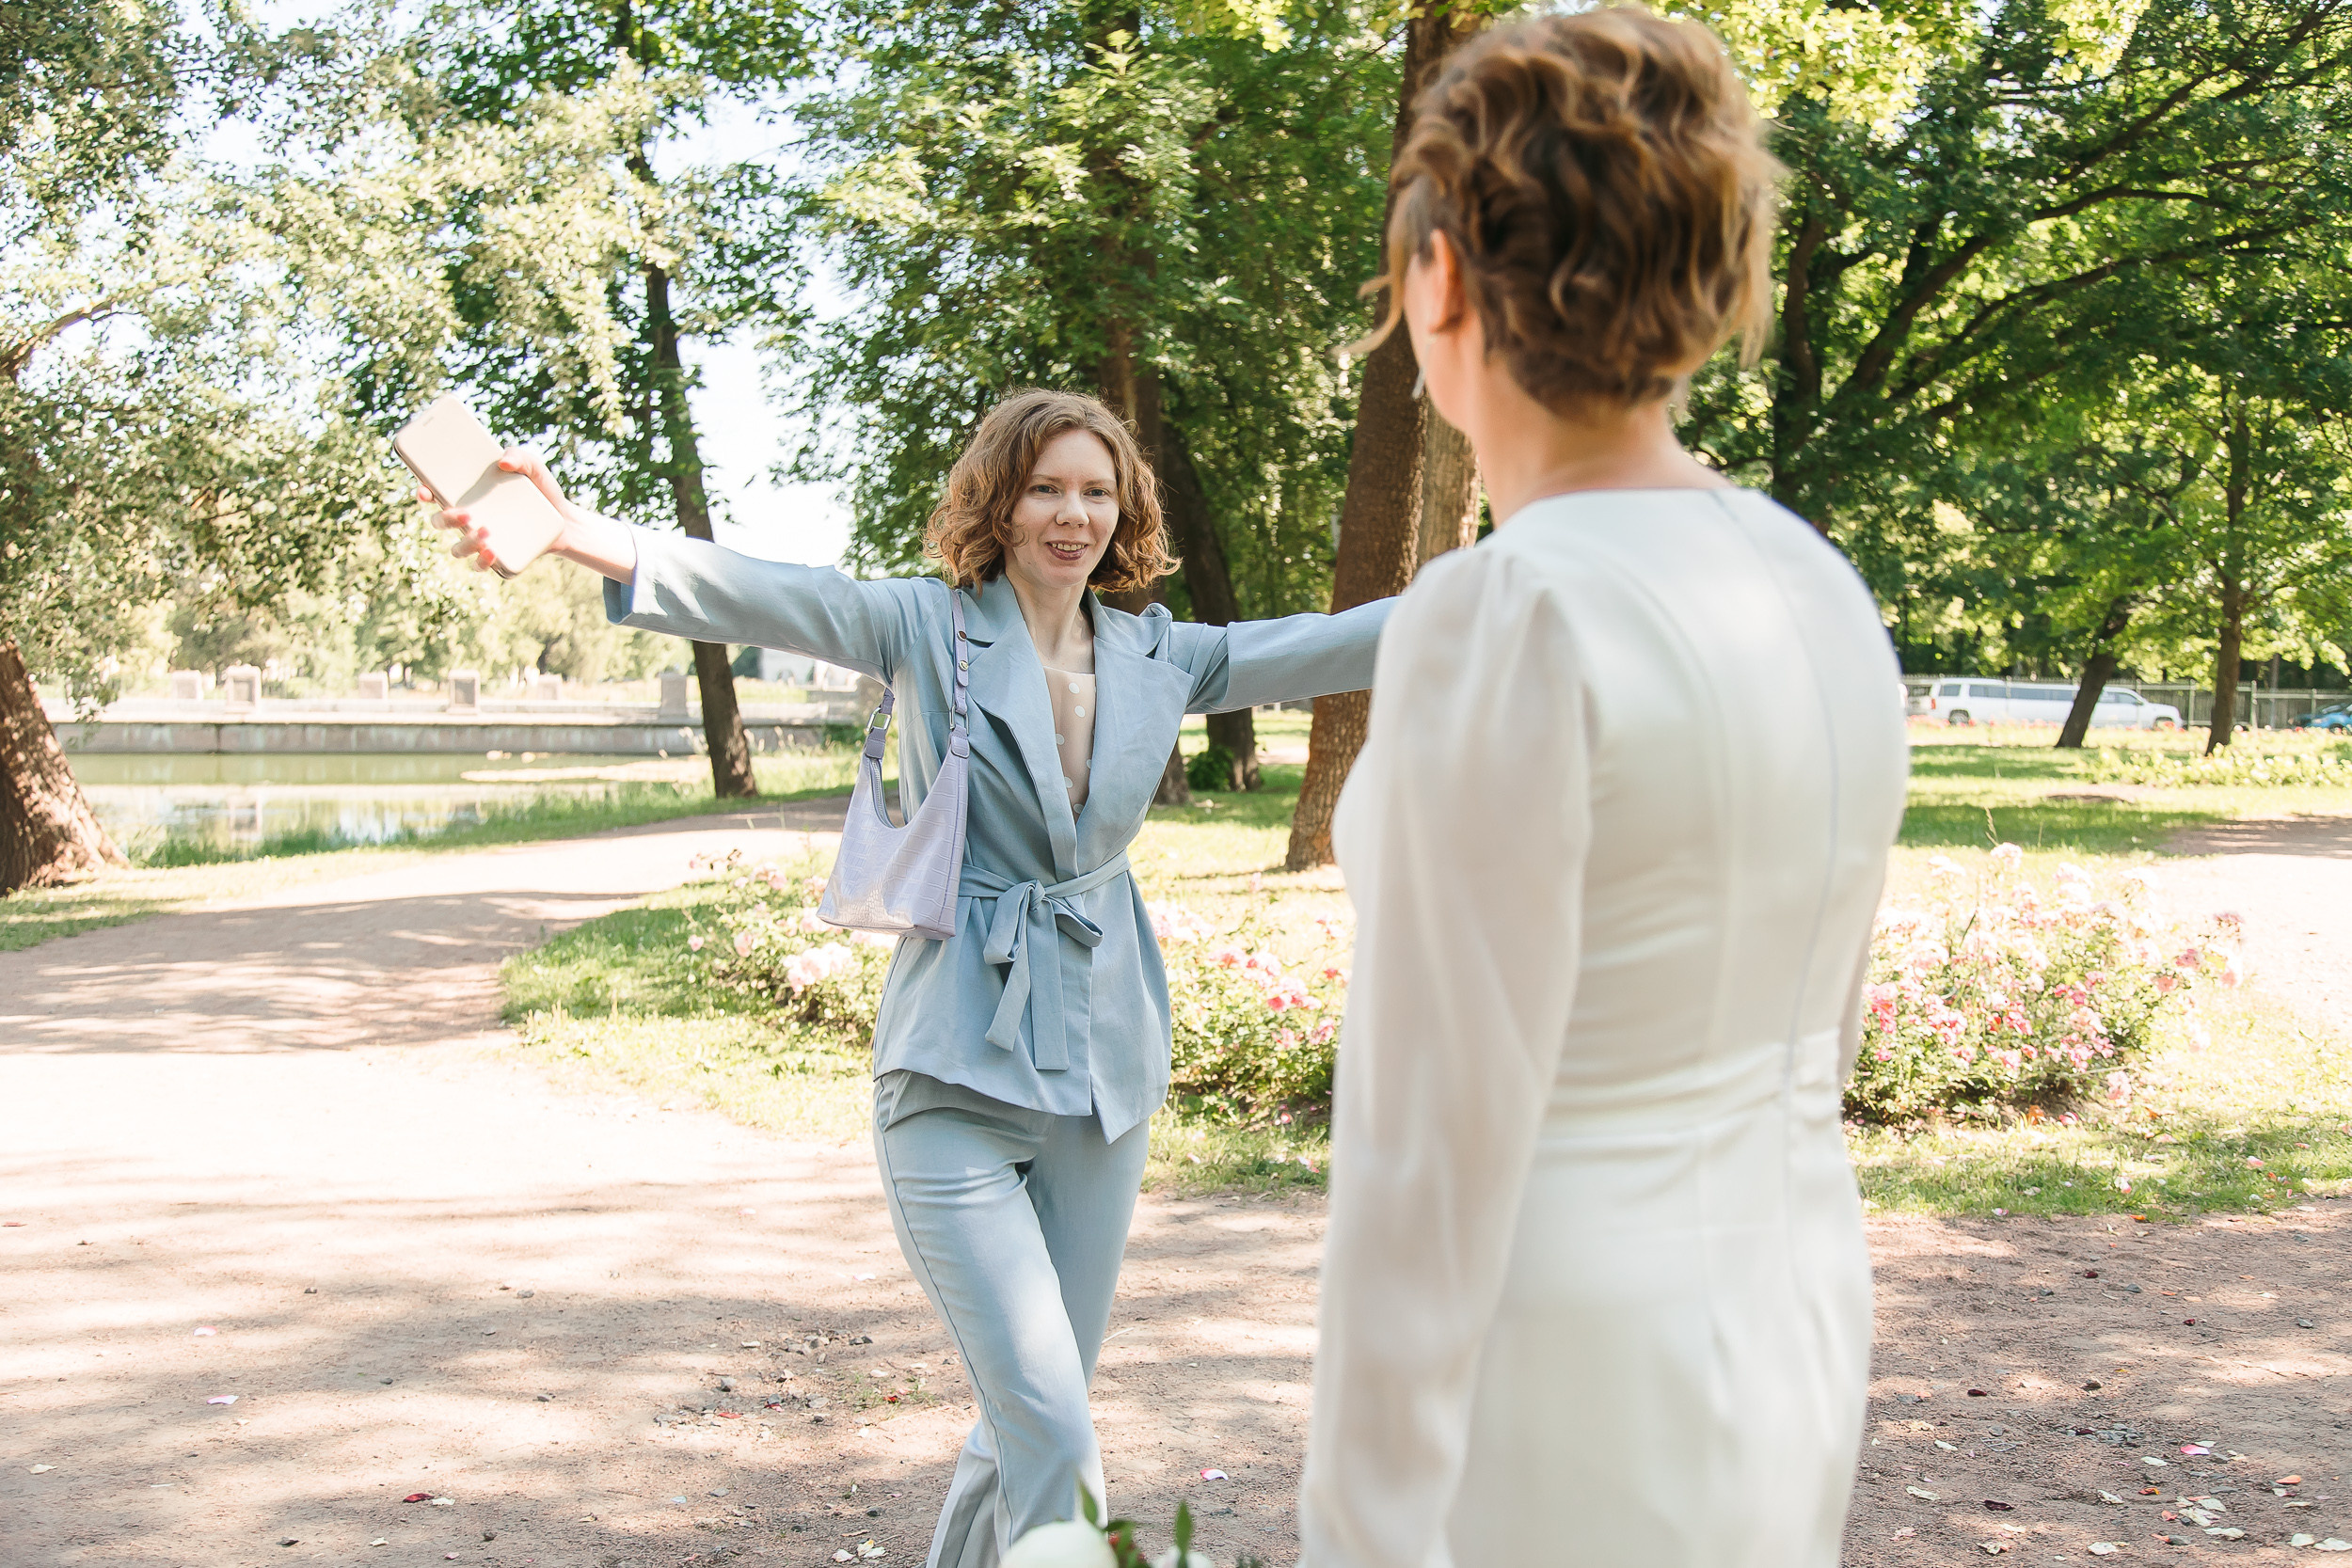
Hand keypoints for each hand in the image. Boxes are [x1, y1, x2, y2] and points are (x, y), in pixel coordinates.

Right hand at [423, 448, 579, 573]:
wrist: (564, 519)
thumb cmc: (541, 490)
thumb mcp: (533, 468)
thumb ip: (520, 457)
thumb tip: (504, 461)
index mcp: (467, 494)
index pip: (435, 492)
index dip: (423, 491)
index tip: (425, 490)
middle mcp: (468, 518)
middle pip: (439, 522)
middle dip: (444, 519)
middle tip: (465, 513)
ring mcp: (479, 539)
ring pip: (457, 548)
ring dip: (465, 542)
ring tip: (486, 531)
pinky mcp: (496, 557)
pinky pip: (479, 565)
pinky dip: (481, 561)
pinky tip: (492, 552)